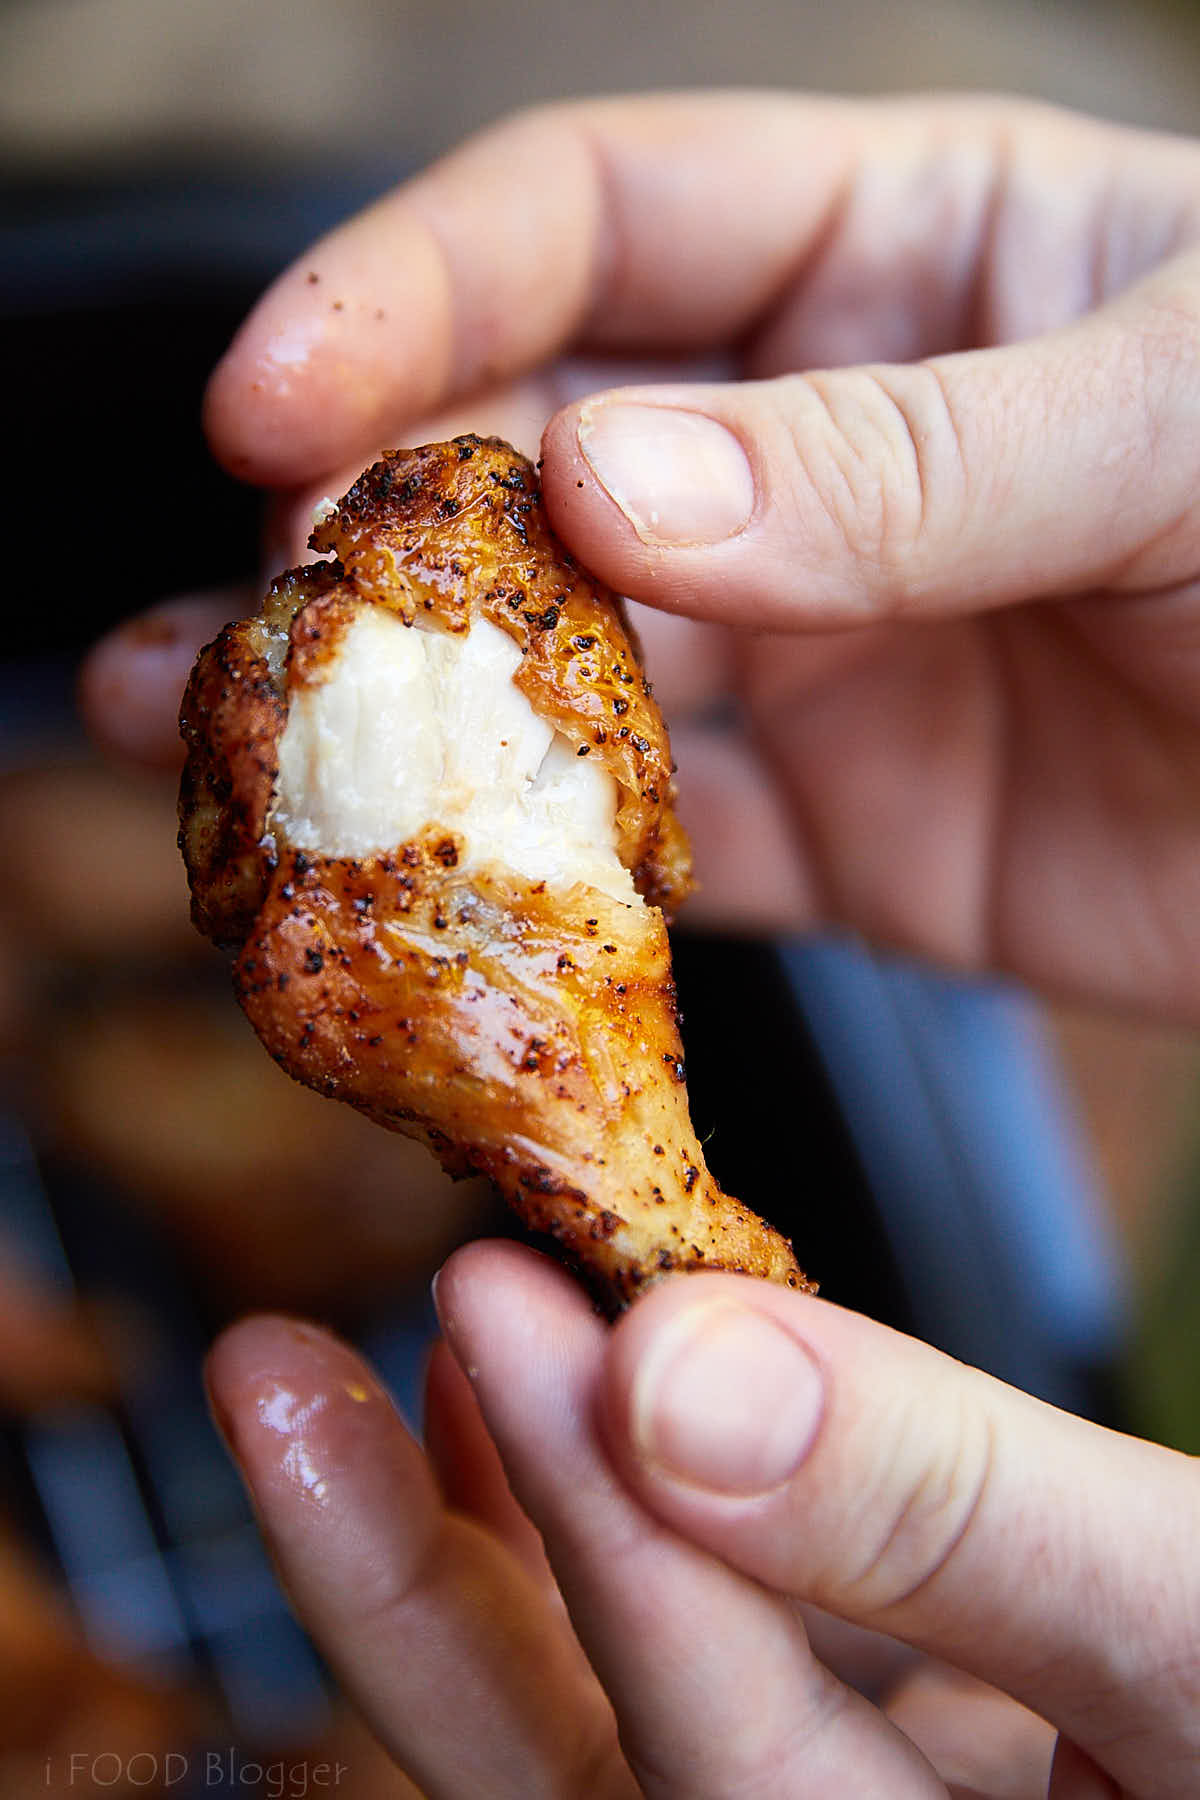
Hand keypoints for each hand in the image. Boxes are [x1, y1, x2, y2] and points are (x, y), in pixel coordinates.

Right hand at [141, 89, 1199, 1020]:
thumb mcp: (1188, 435)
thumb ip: (912, 460)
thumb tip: (612, 497)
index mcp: (899, 262)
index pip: (596, 227)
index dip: (408, 296)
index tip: (264, 404)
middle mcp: (817, 449)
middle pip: (525, 460)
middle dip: (362, 536)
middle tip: (243, 633)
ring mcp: (814, 649)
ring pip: (553, 671)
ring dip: (386, 713)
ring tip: (210, 753)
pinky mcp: (839, 835)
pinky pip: (649, 855)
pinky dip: (531, 883)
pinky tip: (407, 894)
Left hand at [206, 1243, 1197, 1796]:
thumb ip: (964, 1516)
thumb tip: (688, 1373)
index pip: (740, 1754)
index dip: (617, 1533)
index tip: (510, 1306)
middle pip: (582, 1779)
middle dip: (418, 1582)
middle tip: (265, 1386)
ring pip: (598, 1717)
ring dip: (466, 1538)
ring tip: (333, 1377)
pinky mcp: (848, 1731)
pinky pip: (674, 1649)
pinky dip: (588, 1517)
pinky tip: (528, 1392)